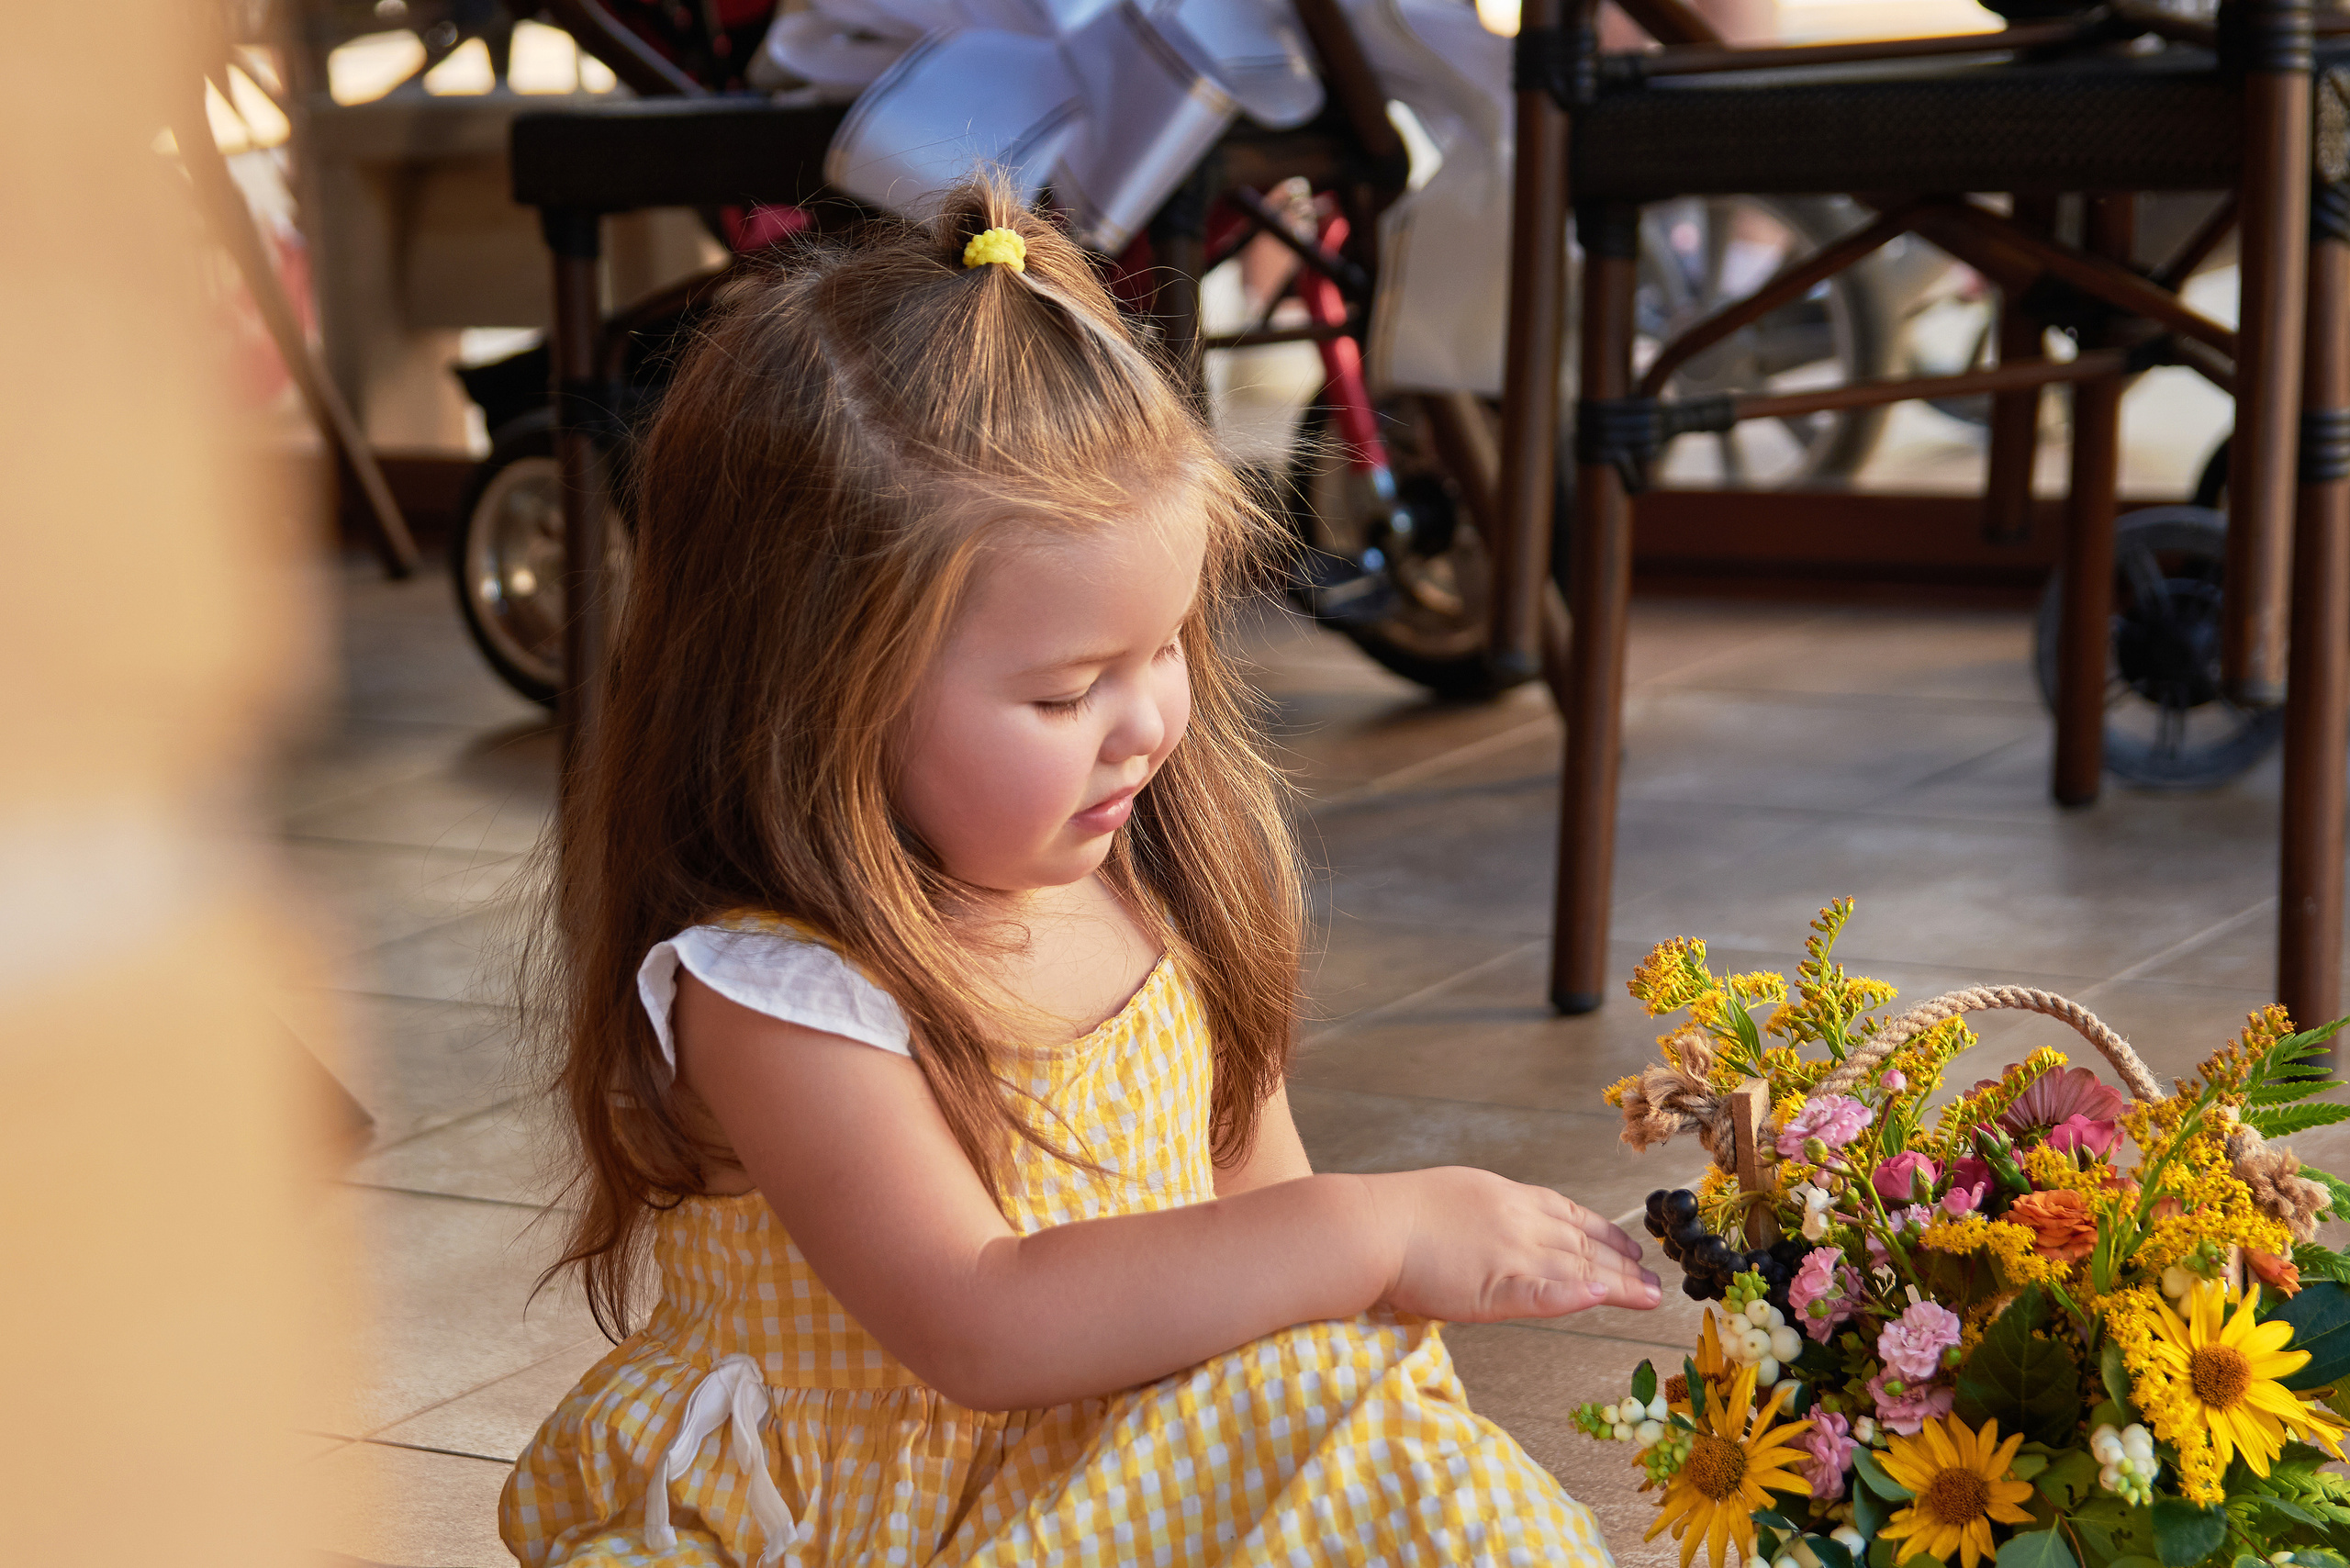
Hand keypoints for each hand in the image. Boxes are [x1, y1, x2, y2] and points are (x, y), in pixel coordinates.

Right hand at [1362, 1168, 1660, 1321]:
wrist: (1368, 1226)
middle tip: (1653, 1282)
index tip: (1631, 1247)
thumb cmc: (1395, 1215)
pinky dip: (1575, 1296)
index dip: (1605, 1232)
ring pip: (1577, 1269)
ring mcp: (1509, 1254)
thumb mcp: (1454, 1197)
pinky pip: (1544, 1294)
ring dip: (1618, 1284)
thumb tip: (1501, 1229)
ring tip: (1647, 1297)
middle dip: (1623, 1265)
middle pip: (1583, 1245)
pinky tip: (1602, 1299)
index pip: (1569, 1215)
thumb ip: (1487, 1215)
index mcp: (1506, 1198)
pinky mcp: (1494, 1287)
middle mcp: (1517, 1222)